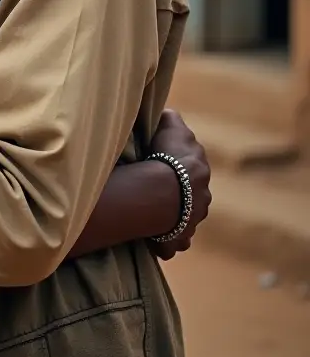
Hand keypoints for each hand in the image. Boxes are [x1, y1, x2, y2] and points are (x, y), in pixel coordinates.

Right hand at [149, 108, 210, 258]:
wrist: (164, 191)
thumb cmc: (166, 157)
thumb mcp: (170, 127)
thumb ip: (171, 119)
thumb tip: (168, 113)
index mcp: (200, 171)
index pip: (193, 167)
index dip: (179, 165)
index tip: (164, 163)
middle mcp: (202, 197)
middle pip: (193, 196)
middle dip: (180, 194)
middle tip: (158, 190)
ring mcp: (192, 220)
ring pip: (184, 220)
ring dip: (173, 217)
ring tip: (154, 214)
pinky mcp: (178, 239)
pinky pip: (173, 243)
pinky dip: (165, 242)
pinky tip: (155, 241)